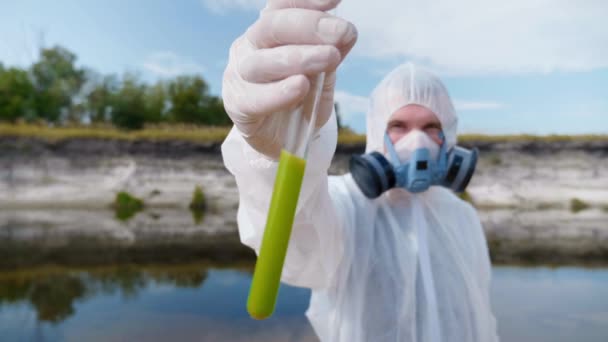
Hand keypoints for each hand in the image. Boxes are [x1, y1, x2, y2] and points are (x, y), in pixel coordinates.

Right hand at [222, 0, 356, 157]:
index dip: (307, 0)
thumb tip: (347, 34)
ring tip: (330, 57)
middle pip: (271, 26)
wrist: (282, 139)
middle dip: (310, 25)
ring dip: (299, 57)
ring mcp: (239, 75)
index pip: (282, 6)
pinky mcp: (238, 105)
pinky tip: (300, 85)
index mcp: (268, 31)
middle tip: (343, 31)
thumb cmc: (300, 98)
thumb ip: (332, 52)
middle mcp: (250, 47)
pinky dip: (279, 92)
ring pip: (262, 61)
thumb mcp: (322, 72)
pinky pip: (256, 98)